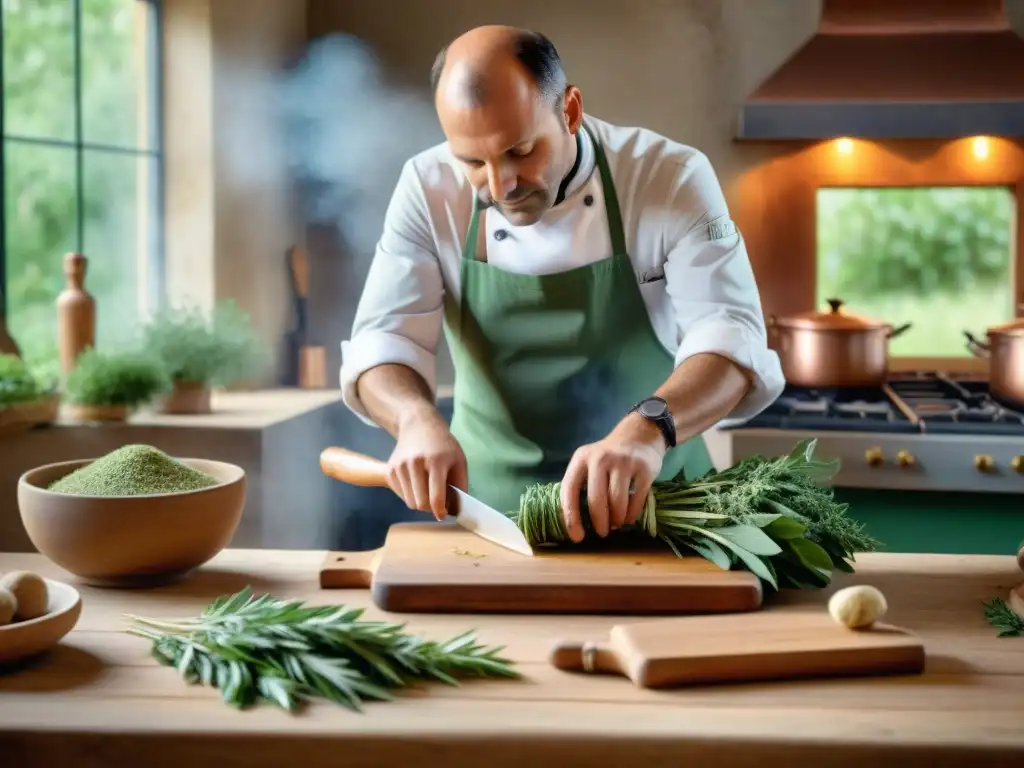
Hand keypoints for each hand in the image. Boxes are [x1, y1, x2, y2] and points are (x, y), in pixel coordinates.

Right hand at [387, 411, 467, 520]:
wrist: (418, 426)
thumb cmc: (443, 445)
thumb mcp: (459, 461)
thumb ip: (460, 485)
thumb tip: (456, 510)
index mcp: (435, 462)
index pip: (436, 497)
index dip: (440, 511)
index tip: (443, 515)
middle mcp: (414, 464)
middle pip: (420, 504)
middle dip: (430, 508)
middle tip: (437, 501)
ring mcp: (399, 467)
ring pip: (410, 502)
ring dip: (420, 502)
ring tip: (428, 490)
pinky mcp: (390, 471)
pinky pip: (401, 495)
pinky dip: (410, 495)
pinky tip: (417, 484)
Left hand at [560, 421, 664, 541]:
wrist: (638, 436)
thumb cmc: (608, 458)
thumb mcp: (588, 463)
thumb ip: (581, 485)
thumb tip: (576, 522)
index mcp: (581, 459)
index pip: (570, 490)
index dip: (571, 517)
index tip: (577, 537)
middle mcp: (600, 458)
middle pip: (596, 500)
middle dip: (599, 522)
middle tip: (602, 533)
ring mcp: (624, 462)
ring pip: (617, 502)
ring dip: (617, 520)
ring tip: (616, 524)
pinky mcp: (644, 468)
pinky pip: (637, 499)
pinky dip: (632, 514)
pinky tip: (629, 518)